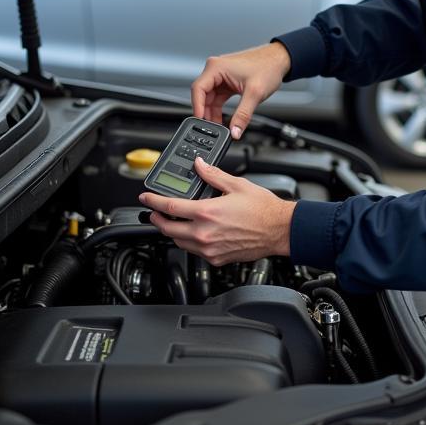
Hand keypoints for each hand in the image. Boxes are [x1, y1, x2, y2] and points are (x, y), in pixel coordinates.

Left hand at [138, 157, 293, 266]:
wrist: (279, 230)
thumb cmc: (263, 209)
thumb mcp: (237, 185)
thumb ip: (213, 175)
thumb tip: (199, 166)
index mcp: (206, 213)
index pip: (169, 207)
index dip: (153, 201)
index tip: (146, 197)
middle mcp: (204, 233)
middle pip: (168, 229)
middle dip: (157, 220)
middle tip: (155, 212)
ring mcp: (209, 249)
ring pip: (179, 243)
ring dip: (172, 232)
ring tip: (173, 222)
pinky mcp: (216, 258)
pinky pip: (194, 252)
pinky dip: (189, 242)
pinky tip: (194, 234)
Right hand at [191, 42, 291, 137]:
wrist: (280, 60)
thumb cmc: (268, 67)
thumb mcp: (255, 94)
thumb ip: (243, 115)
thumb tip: (235, 131)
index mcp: (217, 67)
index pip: (198, 89)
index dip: (197, 107)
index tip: (200, 121)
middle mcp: (216, 69)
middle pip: (202, 94)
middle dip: (205, 112)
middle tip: (210, 127)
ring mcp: (221, 75)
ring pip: (209, 97)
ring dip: (212, 112)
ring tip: (217, 126)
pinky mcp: (227, 81)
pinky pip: (218, 97)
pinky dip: (219, 108)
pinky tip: (222, 119)